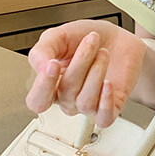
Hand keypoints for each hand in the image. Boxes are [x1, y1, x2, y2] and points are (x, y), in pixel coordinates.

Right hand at [25, 19, 147, 126]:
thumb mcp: (57, 37)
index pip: (38, 101)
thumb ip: (42, 51)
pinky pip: (105, 118)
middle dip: (79, 64)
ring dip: (96, 73)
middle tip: (90, 42)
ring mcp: (89, 103)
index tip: (53, 63)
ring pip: (86, 102)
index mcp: (50, 84)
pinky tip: (108, 83)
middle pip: (66, 94)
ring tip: (104, 52)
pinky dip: (106, 102)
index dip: (43, 87)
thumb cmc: (85, 38)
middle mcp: (68, 98)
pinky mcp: (112, 106)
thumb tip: (41, 68)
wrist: (117, 37)